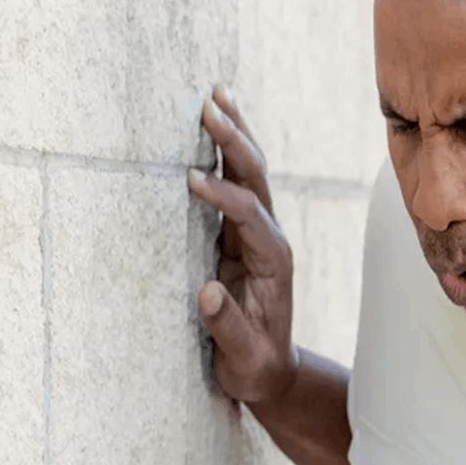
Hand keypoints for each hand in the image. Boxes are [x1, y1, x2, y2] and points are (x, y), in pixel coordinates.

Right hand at [188, 85, 297, 404]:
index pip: (250, 216)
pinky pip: (235, 182)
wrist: (271, 371)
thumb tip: (208, 292)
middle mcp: (270, 238)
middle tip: (208, 106)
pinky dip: (225, 151)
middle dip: (234, 142)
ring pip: (250, 172)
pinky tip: (216, 122)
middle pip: (257, 179)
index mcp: (274, 261)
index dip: (223, 197)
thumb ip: (228, 328)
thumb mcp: (243, 359)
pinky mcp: (241, 232)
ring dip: (234, 133)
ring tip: (217, 93)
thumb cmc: (254, 367)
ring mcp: (258, 231)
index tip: (191, 179)